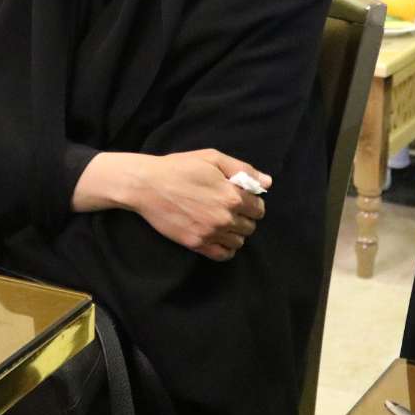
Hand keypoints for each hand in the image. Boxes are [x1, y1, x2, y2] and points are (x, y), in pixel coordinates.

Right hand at [74, 149, 269, 260]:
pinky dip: (226, 248)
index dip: (252, 203)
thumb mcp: (213, 159)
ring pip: (239, 242)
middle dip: (244, 217)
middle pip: (250, 227)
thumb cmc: (180, 167)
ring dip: (235, 232)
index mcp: (232, 196)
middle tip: (230, 209)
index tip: (242, 199)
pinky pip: (224, 255)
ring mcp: (210, 233)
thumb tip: (267, 183)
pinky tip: (218, 236)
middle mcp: (224, 217)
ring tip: (222, 221)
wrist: (147, 185)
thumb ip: (243, 169)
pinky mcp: (196, 243)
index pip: (258, 208)